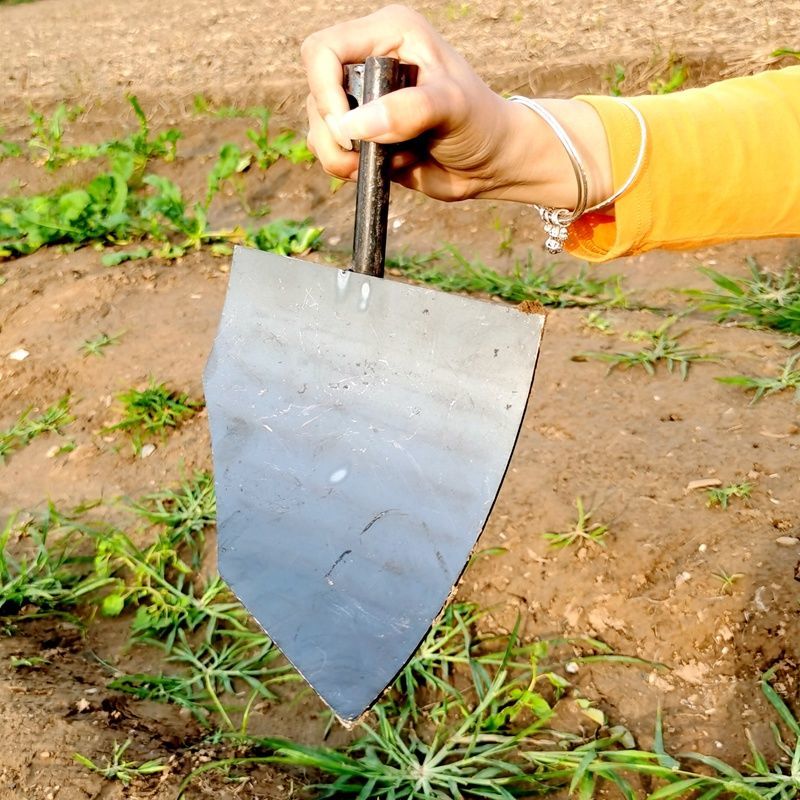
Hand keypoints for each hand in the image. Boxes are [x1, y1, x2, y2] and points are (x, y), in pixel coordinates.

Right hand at [301, 4, 611, 206]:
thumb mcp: (453, 107)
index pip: (323, 50)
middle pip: (315, 93)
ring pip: (320, 130)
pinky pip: (333, 155)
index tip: (346, 126)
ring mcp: (362, 103)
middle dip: (334, 132)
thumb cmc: (480, 122)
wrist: (491, 163)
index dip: (324, 89)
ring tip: (387, 161)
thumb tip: (354, 127)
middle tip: (365, 154)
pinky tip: (389, 167)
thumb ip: (408, 110)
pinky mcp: (363, 138)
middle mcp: (367, 64)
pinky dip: (353, 170)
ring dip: (344, 156)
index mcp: (387, 35)